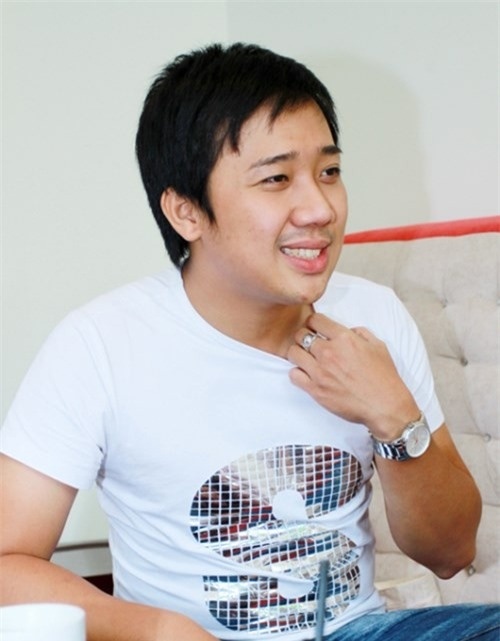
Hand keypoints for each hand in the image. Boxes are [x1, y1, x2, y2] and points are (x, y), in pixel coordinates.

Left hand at [287, 313, 418, 439]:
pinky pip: (293, 375)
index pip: (315, 320)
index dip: (314, 322)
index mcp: (344, 339)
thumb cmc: (384, 377)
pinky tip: (306, 375)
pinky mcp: (316, 390)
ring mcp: (320, 372)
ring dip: (298, 354)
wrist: (385, 406)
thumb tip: (347, 330)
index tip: (315, 328)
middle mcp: (329, 352)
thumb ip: (360, 333)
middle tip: (309, 344)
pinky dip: (297, 373)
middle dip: (304, 337)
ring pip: (293, 353)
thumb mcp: (378, 346)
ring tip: (306, 359)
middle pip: (300, 335)